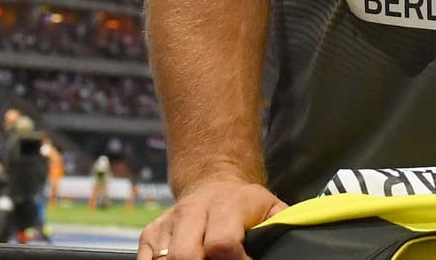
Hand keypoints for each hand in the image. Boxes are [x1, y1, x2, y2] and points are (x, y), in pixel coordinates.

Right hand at [139, 179, 287, 259]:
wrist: (213, 184)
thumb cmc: (246, 206)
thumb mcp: (271, 210)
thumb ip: (279, 229)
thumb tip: (286, 246)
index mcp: (227, 206)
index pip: (222, 244)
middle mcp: (193, 211)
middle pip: (185, 256)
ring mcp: (168, 222)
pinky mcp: (150, 233)